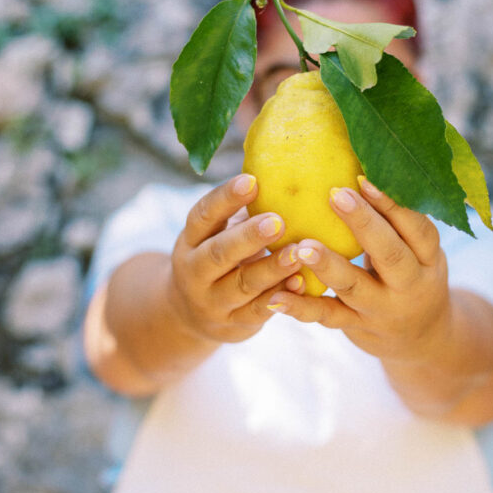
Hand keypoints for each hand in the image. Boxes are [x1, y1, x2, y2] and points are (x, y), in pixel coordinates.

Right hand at [168, 174, 302, 343]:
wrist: (190, 315)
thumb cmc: (219, 259)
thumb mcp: (218, 234)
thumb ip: (243, 212)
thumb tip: (285, 168)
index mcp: (191, 239)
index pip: (203, 215)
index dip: (225, 198)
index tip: (252, 180)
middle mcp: (195, 270)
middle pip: (218, 253)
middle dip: (248, 237)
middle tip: (279, 221)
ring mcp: (211, 300)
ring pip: (241, 284)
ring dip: (270, 269)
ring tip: (298, 253)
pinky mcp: (232, 324)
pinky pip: (256, 311)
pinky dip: (279, 297)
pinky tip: (301, 283)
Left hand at [267, 178, 451, 363]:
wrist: (423, 340)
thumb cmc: (412, 276)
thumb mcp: (419, 252)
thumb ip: (397, 221)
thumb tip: (358, 159)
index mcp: (428, 258)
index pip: (418, 228)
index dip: (393, 204)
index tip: (364, 177)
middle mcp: (410, 285)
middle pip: (390, 253)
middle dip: (363, 223)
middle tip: (334, 194)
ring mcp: (382, 310)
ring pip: (355, 286)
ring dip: (328, 265)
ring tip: (302, 246)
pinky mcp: (357, 328)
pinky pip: (327, 316)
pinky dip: (300, 308)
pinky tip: (275, 296)